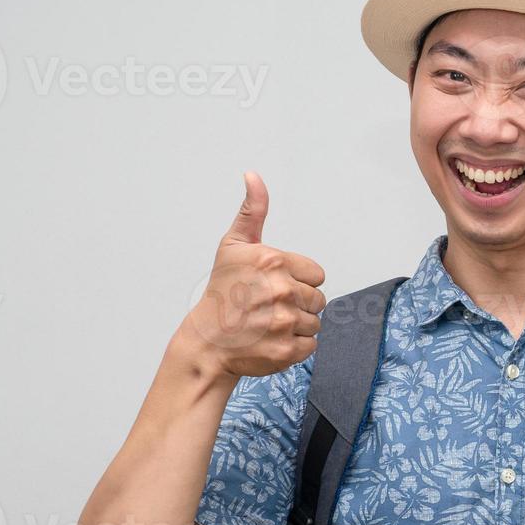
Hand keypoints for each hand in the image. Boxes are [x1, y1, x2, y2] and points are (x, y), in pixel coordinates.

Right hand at [183, 171, 326, 377]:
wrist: (207, 342)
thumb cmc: (221, 293)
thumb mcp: (234, 246)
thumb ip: (252, 211)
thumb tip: (253, 176)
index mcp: (273, 262)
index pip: (316, 274)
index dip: (297, 281)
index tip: (273, 286)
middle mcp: (282, 290)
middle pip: (318, 299)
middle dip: (298, 303)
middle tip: (269, 307)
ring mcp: (285, 321)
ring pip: (315, 322)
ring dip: (297, 325)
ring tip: (269, 324)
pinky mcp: (287, 349)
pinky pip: (311, 345)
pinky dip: (295, 346)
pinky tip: (272, 339)